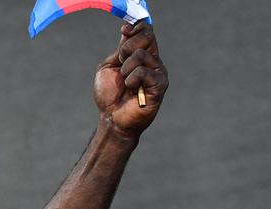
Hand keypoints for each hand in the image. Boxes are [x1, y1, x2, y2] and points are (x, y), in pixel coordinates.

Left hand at [93, 22, 166, 137]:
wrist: (112, 118)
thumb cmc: (110, 95)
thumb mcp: (110, 67)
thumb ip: (120, 49)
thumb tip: (128, 29)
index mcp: (142, 55)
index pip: (146, 31)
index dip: (136, 27)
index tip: (124, 31)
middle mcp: (153, 61)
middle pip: (147, 36)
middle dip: (127, 48)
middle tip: (121, 64)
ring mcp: (158, 72)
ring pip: (141, 55)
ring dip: (126, 70)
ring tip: (126, 84)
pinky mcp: (160, 85)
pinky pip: (143, 72)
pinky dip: (131, 80)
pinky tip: (132, 90)